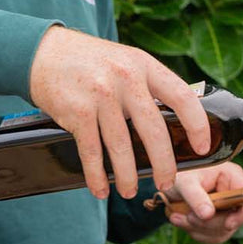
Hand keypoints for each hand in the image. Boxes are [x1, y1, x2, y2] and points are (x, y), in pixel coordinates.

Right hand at [28, 26, 209, 200]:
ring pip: (122, 147)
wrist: (40, 51)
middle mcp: (125, 78)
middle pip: (155, 131)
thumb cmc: (91, 62)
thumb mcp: (127, 62)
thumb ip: (150, 87)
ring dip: (128, 176)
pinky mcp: (77, 110)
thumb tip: (181, 123)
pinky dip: (97, 175)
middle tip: (166, 183)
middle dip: (164, 164)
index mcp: (144, 66)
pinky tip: (101, 189)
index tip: (202, 149)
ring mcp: (100, 94)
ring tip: (130, 192)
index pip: (183, 97)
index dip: (197, 126)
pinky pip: (92, 151)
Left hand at [165, 162, 242, 243]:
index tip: (227, 224)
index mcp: (232, 177)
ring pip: (224, 231)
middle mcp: (234, 194)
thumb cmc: (178, 173)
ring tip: (178, 218)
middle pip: (235, 219)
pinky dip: (196, 233)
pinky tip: (181, 221)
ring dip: (199, 230)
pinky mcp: (219, 221)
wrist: (167, 182)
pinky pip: (214, 236)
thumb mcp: (184, 181)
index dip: (242, 214)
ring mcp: (228, 210)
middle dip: (210, 223)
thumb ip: (195, 196)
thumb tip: (208, 215)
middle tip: (188, 217)